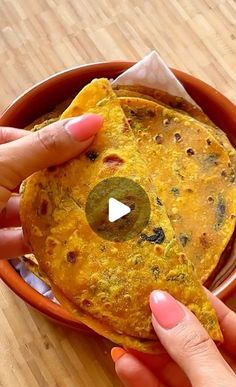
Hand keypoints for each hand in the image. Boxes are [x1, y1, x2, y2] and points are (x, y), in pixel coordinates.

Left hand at [0, 114, 102, 258]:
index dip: (54, 138)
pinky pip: (22, 240)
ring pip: (28, 210)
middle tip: (98, 178)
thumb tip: (91, 122)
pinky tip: (70, 240)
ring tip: (93, 210)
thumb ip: (43, 147)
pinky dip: (43, 241)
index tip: (89, 142)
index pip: (23, 138)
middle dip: (62, 178)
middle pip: (31, 176)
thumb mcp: (2, 163)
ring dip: (57, 213)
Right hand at [111, 290, 235, 386]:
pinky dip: (144, 384)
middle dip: (168, 328)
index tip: (174, 285)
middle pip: (198, 348)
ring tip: (126, 331)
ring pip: (178, 375)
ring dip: (149, 355)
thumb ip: (194, 350)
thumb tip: (165, 305)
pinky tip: (126, 364)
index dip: (204, 305)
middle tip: (143, 305)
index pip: (230, 327)